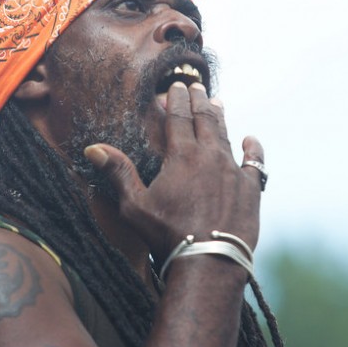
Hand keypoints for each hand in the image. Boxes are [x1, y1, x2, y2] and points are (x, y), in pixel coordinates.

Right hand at [84, 81, 264, 264]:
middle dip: (199, 100)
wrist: (210, 260)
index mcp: (182, 156)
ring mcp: (233, 171)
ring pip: (227, 135)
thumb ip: (118, 172)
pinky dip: (253, 149)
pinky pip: (254, 162)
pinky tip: (251, 140)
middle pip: (204, 119)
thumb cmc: (168, 234)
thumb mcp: (135, 205)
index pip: (178, 118)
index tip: (175, 86)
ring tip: (218, 103)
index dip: (176, 100)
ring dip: (221, 118)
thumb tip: (93, 148)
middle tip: (197, 86)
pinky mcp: (251, 189)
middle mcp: (210, 156)